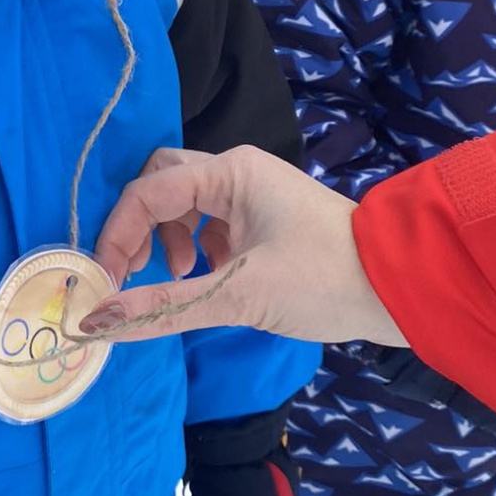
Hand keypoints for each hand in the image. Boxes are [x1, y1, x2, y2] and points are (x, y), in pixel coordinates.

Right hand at [84, 146, 406, 348]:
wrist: (400, 287)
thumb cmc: (323, 280)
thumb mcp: (238, 296)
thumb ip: (163, 306)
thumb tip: (95, 323)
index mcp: (231, 173)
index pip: (147, 192)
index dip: (116, 235)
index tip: (103, 282)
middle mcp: (238, 172)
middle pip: (161, 184)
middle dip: (138, 228)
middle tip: (130, 274)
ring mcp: (254, 193)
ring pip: (185, 203)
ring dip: (167, 239)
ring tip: (179, 279)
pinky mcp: (265, 219)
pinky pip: (210, 221)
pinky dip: (195, 248)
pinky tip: (206, 279)